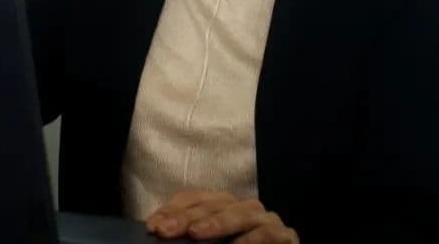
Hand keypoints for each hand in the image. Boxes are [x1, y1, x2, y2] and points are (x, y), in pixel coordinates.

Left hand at [146, 190, 297, 242]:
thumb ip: (188, 241)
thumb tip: (159, 231)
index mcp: (221, 209)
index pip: (194, 199)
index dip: (173, 209)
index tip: (152, 226)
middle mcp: (243, 209)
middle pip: (214, 203)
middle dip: (187, 216)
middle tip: (165, 230)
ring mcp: (266, 221)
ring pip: (241, 213)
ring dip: (218, 222)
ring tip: (197, 233)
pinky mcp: (286, 237)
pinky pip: (268, 233)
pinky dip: (252, 240)